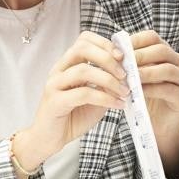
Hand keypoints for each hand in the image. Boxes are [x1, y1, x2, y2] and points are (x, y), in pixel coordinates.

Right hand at [13, 31, 128, 175]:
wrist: (49, 139)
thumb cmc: (73, 116)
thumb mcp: (96, 96)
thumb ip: (107, 84)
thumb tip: (128, 74)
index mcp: (68, 64)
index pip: (84, 39)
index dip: (105, 44)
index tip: (123, 56)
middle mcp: (59, 70)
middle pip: (81, 48)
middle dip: (107, 58)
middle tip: (125, 73)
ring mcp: (54, 85)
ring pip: (83, 70)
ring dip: (109, 79)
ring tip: (124, 91)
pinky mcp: (54, 102)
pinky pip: (82, 93)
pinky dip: (105, 98)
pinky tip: (117, 104)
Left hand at [128, 30, 178, 177]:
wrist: (156, 121)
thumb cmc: (143, 94)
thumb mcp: (134, 75)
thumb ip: (127, 63)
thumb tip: (110, 50)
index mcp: (164, 51)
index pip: (151, 37)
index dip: (134, 41)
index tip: (117, 50)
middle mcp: (177, 61)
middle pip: (161, 50)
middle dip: (139, 56)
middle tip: (122, 63)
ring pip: (166, 69)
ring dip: (145, 72)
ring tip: (129, 78)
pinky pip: (167, 89)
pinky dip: (150, 89)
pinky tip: (136, 93)